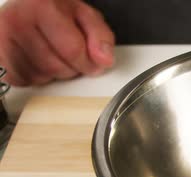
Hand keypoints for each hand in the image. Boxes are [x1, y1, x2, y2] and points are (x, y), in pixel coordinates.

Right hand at [0, 0, 114, 86]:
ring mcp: (2, 39)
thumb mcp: (84, 16)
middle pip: (57, 67)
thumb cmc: (53, 10)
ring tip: (50, 53)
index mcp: (42, 7)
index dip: (88, 63)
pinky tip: (36, 59)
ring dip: (53, 73)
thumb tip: (104, 60)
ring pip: (41, 77)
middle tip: (66, 53)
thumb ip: (100, 36)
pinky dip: (35, 76)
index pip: (73, 51)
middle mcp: (17, 21)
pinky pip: (24, 81)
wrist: (24, 6)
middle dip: (70, 67)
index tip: (91, 62)